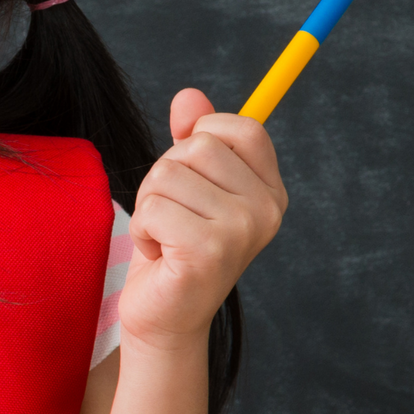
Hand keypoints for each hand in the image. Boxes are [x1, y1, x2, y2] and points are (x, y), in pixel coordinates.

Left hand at [119, 89, 286, 351]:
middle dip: (164, 176)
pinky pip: (153, 207)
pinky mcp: (208, 251)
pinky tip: (160, 256)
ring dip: (150, 206)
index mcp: (270, 191)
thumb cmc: (174, 249)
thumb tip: (188, 96)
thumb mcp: (186, 187)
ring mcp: (241, 231)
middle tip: (170, 217)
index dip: (201, 137)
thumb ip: (191, 139)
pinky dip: (143, 230)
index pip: (242, 128)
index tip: (191, 175)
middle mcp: (266, 210)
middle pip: (196, 147)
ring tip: (164, 238)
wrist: (164, 317)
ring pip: (167, 175)